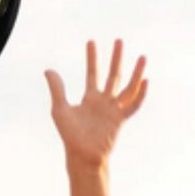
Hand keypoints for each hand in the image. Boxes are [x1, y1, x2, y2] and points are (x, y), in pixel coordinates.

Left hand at [45, 40, 148, 169]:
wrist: (82, 154)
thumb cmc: (70, 135)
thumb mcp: (60, 109)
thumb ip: (57, 89)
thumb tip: (48, 70)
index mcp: (90, 99)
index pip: (93, 73)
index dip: (92, 58)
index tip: (91, 41)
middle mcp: (104, 102)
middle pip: (113, 75)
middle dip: (115, 58)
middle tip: (119, 40)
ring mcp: (114, 110)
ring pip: (128, 87)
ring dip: (136, 73)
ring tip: (142, 57)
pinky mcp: (120, 120)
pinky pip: (133, 105)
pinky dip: (140, 94)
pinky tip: (146, 81)